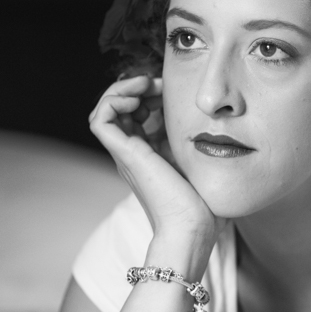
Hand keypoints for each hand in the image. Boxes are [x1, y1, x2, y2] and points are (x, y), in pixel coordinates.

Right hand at [89, 76, 220, 245]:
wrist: (191, 227)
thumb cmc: (201, 204)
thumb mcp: (199, 162)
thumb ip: (196, 144)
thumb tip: (209, 122)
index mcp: (149, 155)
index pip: (137, 114)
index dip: (149, 94)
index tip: (170, 89)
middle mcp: (133, 153)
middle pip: (119, 109)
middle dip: (137, 88)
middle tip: (158, 83)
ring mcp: (126, 154)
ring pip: (105, 110)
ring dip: (122, 90)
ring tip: (145, 85)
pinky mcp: (124, 154)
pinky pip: (100, 119)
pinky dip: (114, 101)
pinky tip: (139, 99)